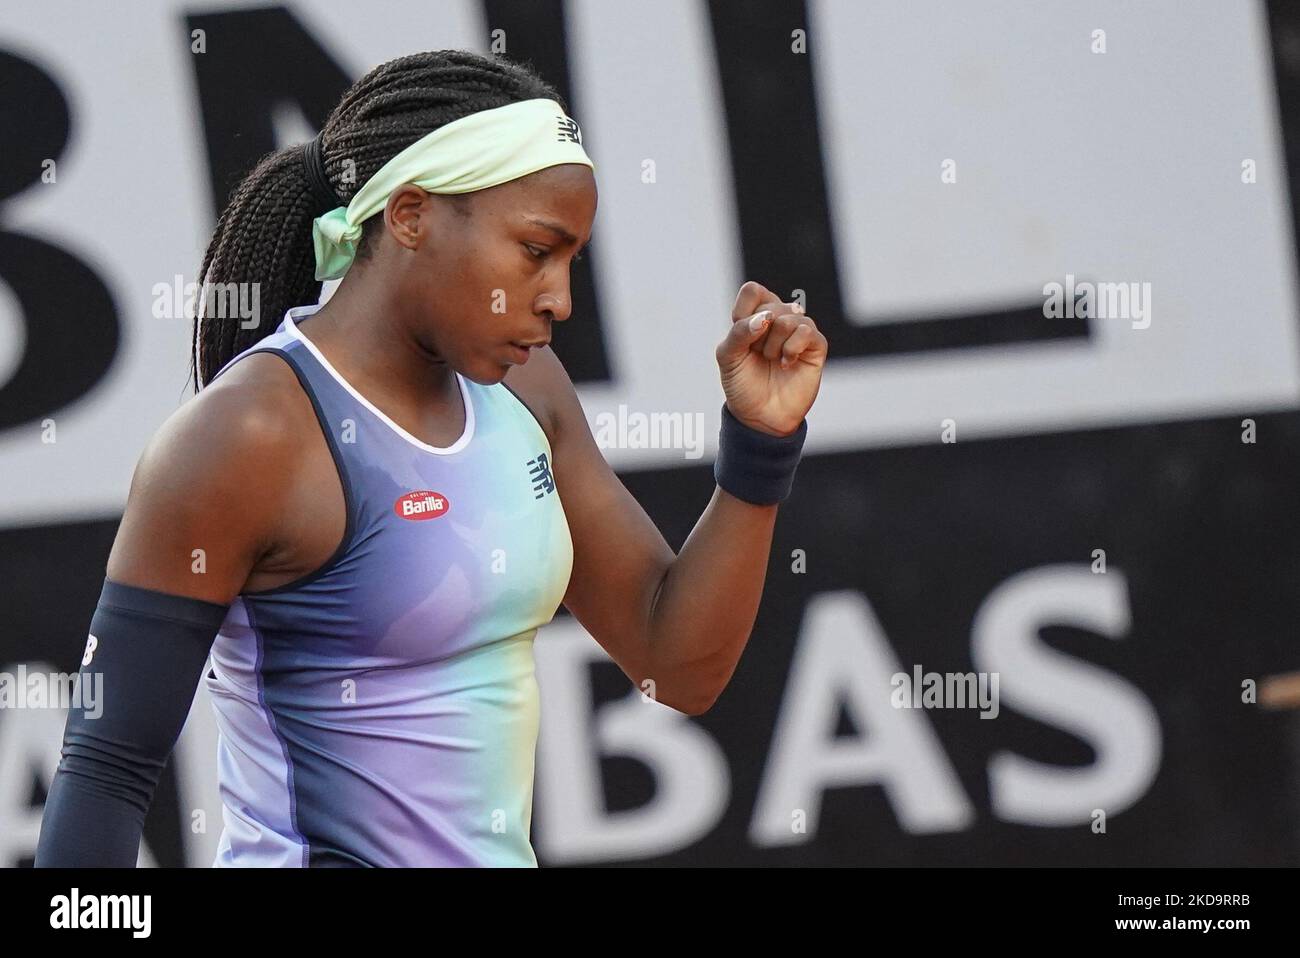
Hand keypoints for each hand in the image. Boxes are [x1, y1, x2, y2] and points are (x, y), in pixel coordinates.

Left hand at [715, 280, 827, 435]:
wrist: (760, 416)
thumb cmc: (743, 383)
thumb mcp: (728, 357)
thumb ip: (739, 332)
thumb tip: (767, 318)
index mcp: (756, 315)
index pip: (753, 291)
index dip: (745, 312)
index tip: (742, 336)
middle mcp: (779, 319)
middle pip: (771, 306)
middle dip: (758, 336)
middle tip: (758, 355)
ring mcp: (799, 331)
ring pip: (789, 318)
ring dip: (774, 345)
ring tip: (772, 361)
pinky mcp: (816, 346)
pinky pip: (807, 331)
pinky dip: (792, 348)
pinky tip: (786, 364)